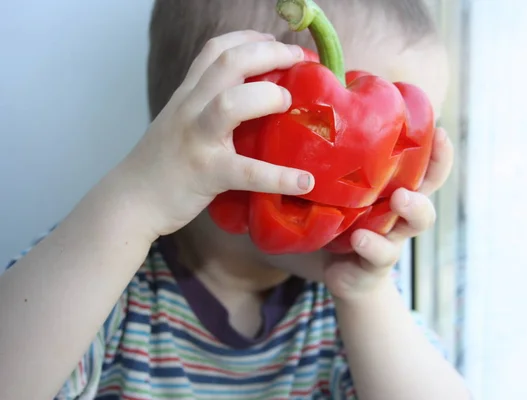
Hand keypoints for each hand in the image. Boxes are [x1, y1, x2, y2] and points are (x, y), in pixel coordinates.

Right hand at [115, 30, 313, 237]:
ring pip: (230, 104)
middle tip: (300, 59)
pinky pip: (247, 172)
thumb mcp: (179, 122)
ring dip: (268, 96)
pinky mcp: (206, 173)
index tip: (276, 41)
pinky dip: (280, 177)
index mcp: (188, 96)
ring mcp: (197, 139)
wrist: (130, 200)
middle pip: (229, 64)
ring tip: (289, 102)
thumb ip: (206, 107)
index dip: (250, 38)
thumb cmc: (160, 163)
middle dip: (270, 53)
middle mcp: (190, 109)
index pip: (216, 50)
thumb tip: (251, 105)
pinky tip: (304, 181)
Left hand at [323, 127, 453, 301]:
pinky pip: (381, 253)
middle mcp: (400, 212)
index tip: (441, 131)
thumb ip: (339, 167)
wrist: (343, 273)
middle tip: (418, 158)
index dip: (439, 153)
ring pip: (416, 222)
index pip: (426, 169)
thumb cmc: (343, 221)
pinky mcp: (376, 261)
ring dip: (412, 208)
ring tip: (399, 199)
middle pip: (429, 189)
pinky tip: (359, 238)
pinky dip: (372, 245)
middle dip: (434, 172)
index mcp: (396, 190)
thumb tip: (320, 118)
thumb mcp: (343, 193)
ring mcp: (392, 237)